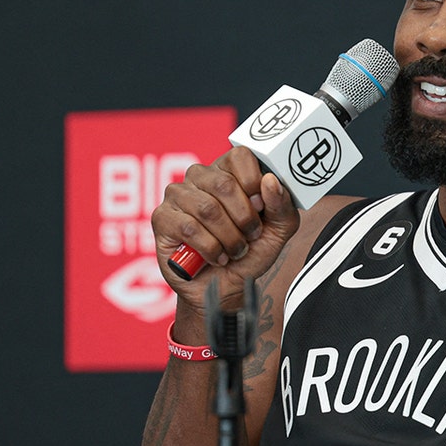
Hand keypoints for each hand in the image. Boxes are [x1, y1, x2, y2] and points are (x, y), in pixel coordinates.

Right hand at [150, 146, 299, 315]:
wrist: (225, 288)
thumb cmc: (248, 254)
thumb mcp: (278, 231)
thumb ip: (282, 206)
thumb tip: (271, 181)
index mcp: (227, 171)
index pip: (240, 156)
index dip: (254, 182)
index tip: (261, 207)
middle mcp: (200, 177)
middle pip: (224, 184)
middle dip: (244, 218)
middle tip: (250, 236)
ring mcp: (177, 195)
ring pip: (207, 208)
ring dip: (229, 238)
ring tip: (234, 251)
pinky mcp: (162, 218)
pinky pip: (188, 227)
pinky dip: (210, 248)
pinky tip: (216, 257)